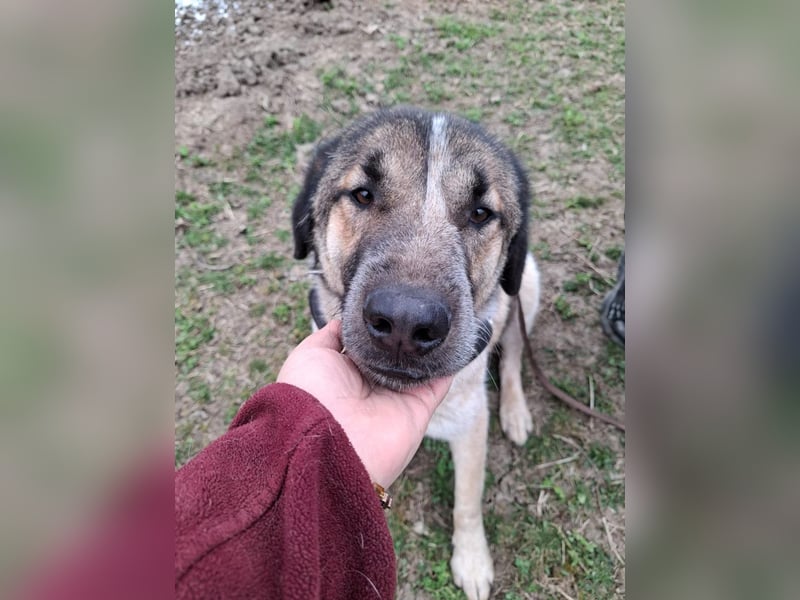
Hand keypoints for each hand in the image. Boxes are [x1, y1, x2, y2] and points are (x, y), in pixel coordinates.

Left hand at [277, 320, 452, 487]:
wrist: (324, 441)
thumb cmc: (310, 393)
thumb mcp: (310, 354)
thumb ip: (331, 335)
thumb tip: (348, 319)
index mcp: (346, 372)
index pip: (370, 344)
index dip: (380, 325)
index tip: (392, 298)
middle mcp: (373, 384)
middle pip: (396, 353)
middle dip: (406, 331)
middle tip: (419, 303)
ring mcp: (397, 397)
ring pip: (420, 365)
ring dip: (429, 344)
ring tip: (439, 314)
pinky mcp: (418, 409)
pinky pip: (439, 383)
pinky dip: (449, 364)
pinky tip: (456, 338)